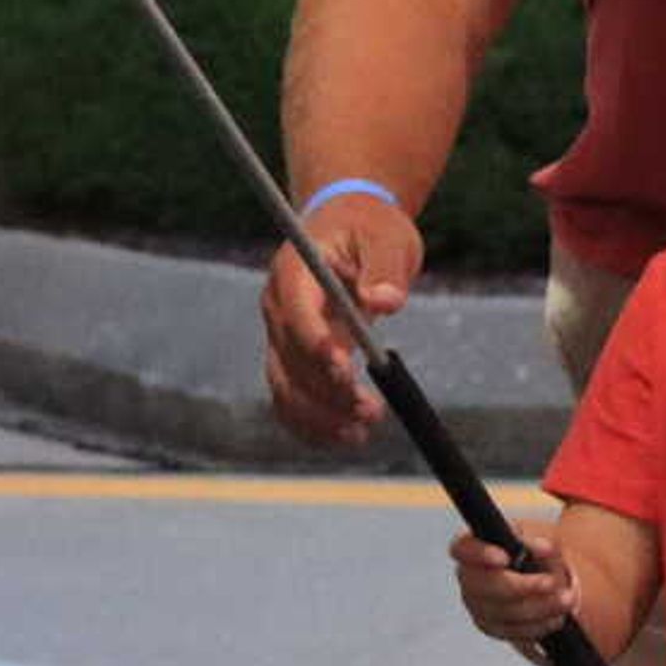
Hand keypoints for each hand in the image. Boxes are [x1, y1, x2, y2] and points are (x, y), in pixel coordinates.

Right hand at [261, 189, 424, 447]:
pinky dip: (311, 425)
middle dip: (326, 391)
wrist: (349, 227)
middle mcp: (279, 306)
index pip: (295, 311)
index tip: (345, 369)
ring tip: (361, 433)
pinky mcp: (292, 358)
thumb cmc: (370, 228)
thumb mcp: (386, 238)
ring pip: (284, 386)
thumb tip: (386, 300)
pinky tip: (345, 438)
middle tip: (371, 412)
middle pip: (289, 357)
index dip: (315, 342)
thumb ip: (385, 268)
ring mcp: (281, 336)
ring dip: (318, 416)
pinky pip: (289, 399)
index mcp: (295, 271)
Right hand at [452, 532, 574, 659]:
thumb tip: (542, 548)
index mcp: (473, 549)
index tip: (504, 558)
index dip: (479, 554)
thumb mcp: (540, 540)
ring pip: (502, 612)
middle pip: (483, 586)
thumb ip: (540, 542)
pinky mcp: (493, 628)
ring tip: (567, 599)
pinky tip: (557, 617)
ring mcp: (478, 606)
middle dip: (521, 586)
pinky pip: (512, 632)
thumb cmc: (536, 554)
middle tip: (552, 582)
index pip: (462, 549)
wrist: (545, 581)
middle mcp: (469, 579)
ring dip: (538, 608)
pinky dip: (538, 626)